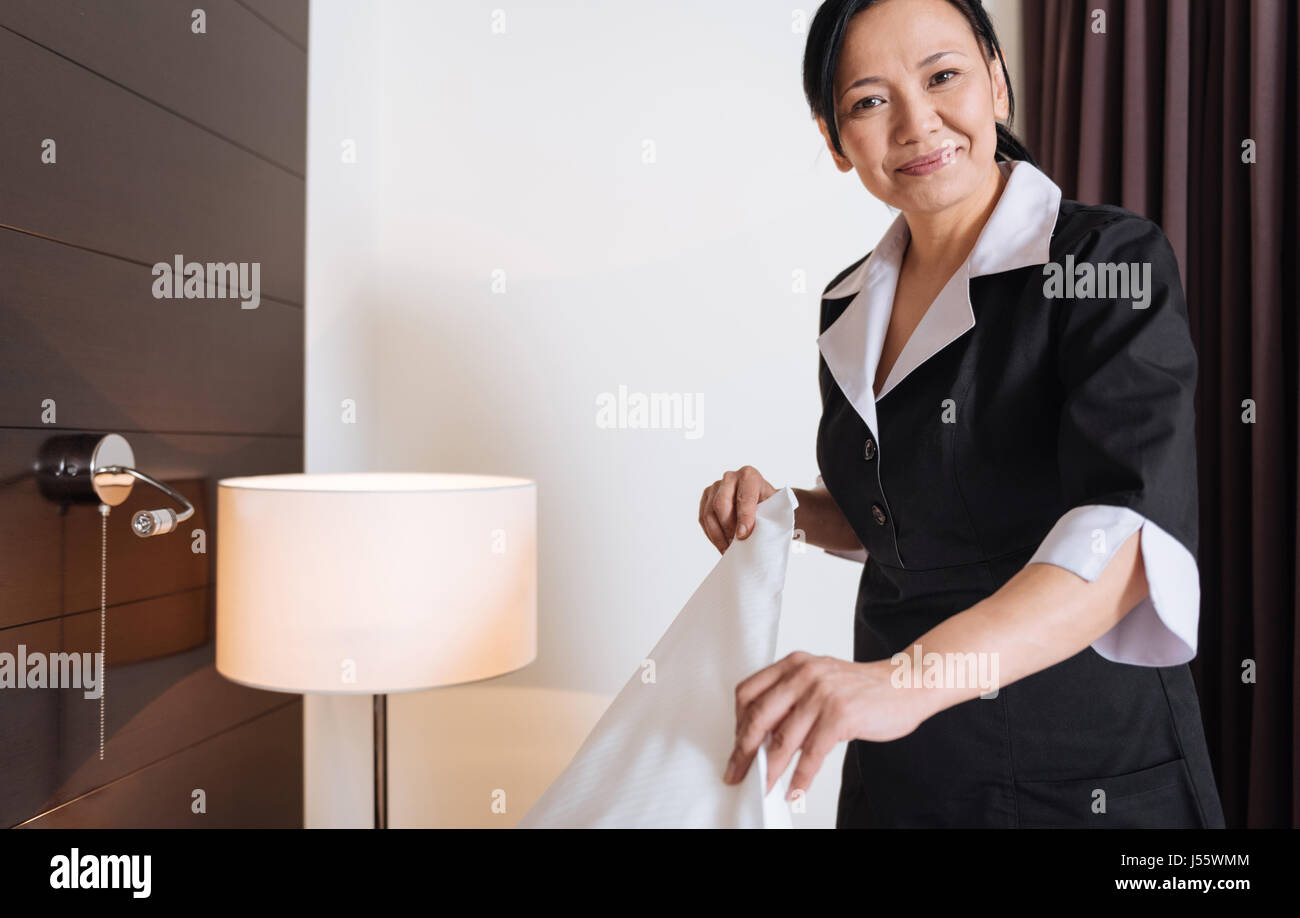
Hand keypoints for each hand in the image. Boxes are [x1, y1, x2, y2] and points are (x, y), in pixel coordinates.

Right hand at [698, 466, 775, 553]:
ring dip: (718, 535)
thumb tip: (759, 539)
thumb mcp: (774, 509)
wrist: (760, 500)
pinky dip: (712, 535)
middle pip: (721, 504)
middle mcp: (730, 477)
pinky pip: (703, 519)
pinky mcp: (706, 498)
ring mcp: (715, 487)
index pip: (744, 496)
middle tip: (736, 545)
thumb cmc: (768, 505)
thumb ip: (767, 519)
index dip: (744, 517)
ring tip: (729, 550)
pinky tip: (722, 544)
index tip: (743, 535)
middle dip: (728, 528)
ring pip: (709, 514)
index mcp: (749, 476)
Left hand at [722, 652, 926, 798]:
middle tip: (736, 773)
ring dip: (769, 770)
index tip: (736, 747)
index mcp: (793, 664)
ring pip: (783, 739)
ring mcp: (822, 694)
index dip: (737, 723)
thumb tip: (762, 740)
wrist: (905, 683)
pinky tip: (794, 791)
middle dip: (743, 751)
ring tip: (764, 787)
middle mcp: (803, 674)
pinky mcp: (841, 715)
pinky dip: (800, 778)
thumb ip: (791, 701)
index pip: (748, 693)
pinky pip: (812, 754)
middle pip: (758, 717)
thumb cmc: (861, 688)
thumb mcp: (819, 681)